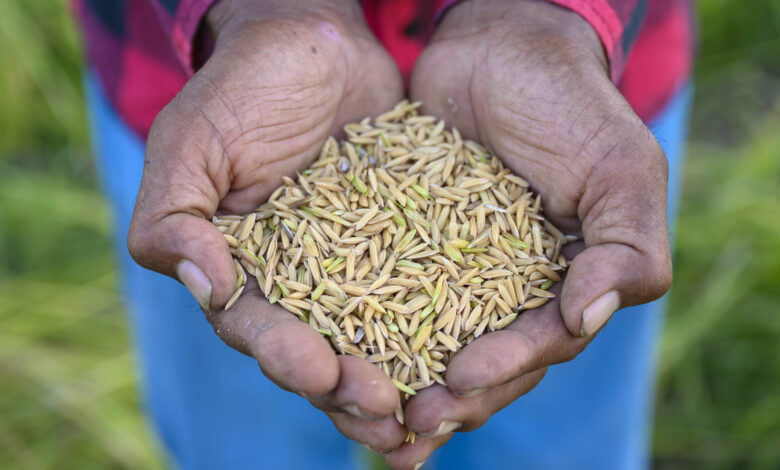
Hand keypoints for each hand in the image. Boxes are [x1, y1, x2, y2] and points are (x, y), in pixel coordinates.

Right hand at [127, 0, 407, 452]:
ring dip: (403, 379)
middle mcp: (300, 280)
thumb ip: (175, 217)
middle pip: (323, 351)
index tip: (321, 372)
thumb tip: (203, 290)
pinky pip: (428, 290)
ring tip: (434, 410)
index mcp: (242, 270)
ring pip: (378, 339)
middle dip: (351, 389)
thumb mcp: (192, 142)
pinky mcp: (407, 243)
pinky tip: (474, 357)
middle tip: (389, 413)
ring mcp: (357, 267)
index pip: (259, 330)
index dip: (288, 357)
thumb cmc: (244, 87)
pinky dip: (448, 328)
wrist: (317, 43)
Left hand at [385, 0, 672, 466]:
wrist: (497, 46)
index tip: (462, 379)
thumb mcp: (618, 170)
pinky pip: (379, 293)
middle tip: (405, 427)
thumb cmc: (569, 106)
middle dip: (447, 400)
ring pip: (426, 342)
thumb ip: (625, 247)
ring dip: (399, 384)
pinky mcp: (401, 243)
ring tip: (362, 416)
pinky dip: (360, 328)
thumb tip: (588, 319)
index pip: (539, 345)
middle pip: (480, 362)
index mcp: (562, 285)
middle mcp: (506, 290)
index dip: (506, 369)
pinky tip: (332, 355)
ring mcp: (450, 271)